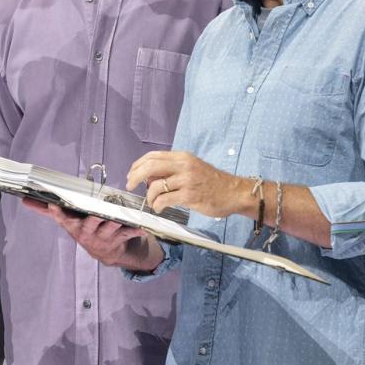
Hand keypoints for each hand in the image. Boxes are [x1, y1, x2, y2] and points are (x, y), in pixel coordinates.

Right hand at [22, 199, 162, 272]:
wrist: (106, 252)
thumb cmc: (83, 229)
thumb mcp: (66, 220)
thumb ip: (46, 210)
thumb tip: (24, 200)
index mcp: (73, 226)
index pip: (62, 218)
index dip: (57, 212)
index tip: (53, 205)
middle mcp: (86, 233)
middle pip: (88, 225)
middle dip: (92, 219)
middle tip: (95, 213)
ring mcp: (103, 238)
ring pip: (108, 229)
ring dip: (114, 224)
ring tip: (118, 218)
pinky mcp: (118, 240)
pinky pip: (127, 235)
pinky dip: (133, 231)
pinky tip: (140, 228)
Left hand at [126, 151, 248, 218]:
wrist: (234, 192)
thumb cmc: (212, 183)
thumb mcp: (192, 169)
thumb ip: (172, 170)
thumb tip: (149, 177)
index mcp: (183, 157)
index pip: (153, 156)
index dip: (138, 165)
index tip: (131, 174)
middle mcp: (184, 166)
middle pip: (151, 166)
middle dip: (135, 176)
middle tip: (130, 185)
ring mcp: (187, 180)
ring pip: (156, 186)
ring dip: (149, 197)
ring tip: (152, 203)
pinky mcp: (190, 196)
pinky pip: (165, 200)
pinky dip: (157, 205)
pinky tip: (159, 208)